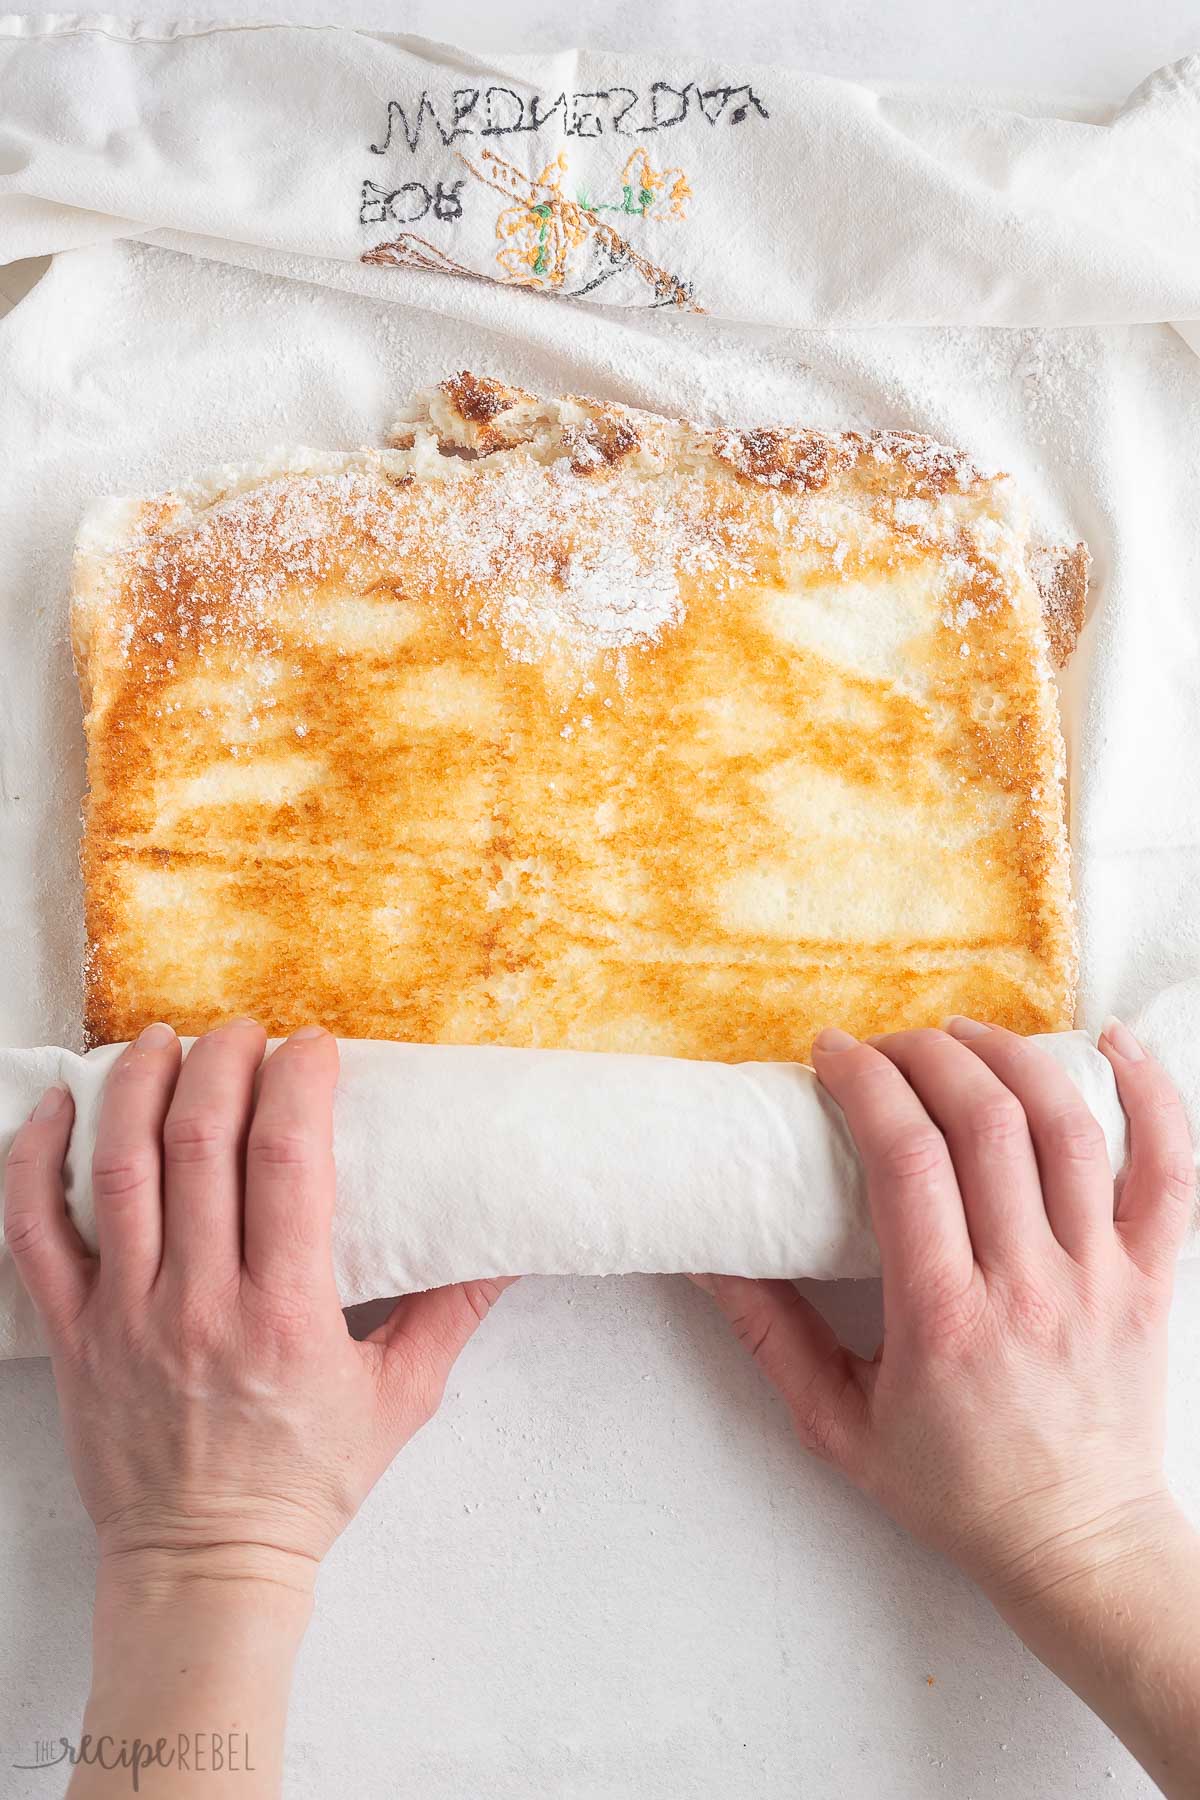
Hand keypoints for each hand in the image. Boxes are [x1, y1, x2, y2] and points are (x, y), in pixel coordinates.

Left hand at [4, 1020, 513, 1796]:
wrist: (206, 1565)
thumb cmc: (305, 1483)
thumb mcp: (400, 1400)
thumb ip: (451, 1314)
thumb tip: (510, 1248)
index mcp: (284, 1314)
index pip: (288, 1161)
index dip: (298, 1084)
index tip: (313, 1046)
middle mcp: (199, 1304)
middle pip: (199, 1144)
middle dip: (222, 1063)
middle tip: (243, 1030)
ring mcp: (125, 1318)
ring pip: (118, 1169)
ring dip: (137, 1087)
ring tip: (160, 1041)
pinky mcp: (74, 1336)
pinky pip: (32, 1233)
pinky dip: (34, 1163)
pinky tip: (57, 1110)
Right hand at [694, 1017, 1198, 1796]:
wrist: (1078, 1545)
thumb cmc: (956, 1490)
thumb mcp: (836, 1426)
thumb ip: (770, 1336)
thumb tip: (707, 1255)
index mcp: (945, 1319)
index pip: (906, 1159)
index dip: (865, 1084)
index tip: (832, 1054)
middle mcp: (1029, 1286)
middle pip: (983, 1122)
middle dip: (924, 1055)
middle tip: (885, 1046)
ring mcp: (1102, 1276)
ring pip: (1067, 1127)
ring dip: (1009, 1057)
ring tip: (963, 1034)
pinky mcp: (1155, 1278)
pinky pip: (1170, 1169)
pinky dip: (1152, 1095)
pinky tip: (1113, 1044)